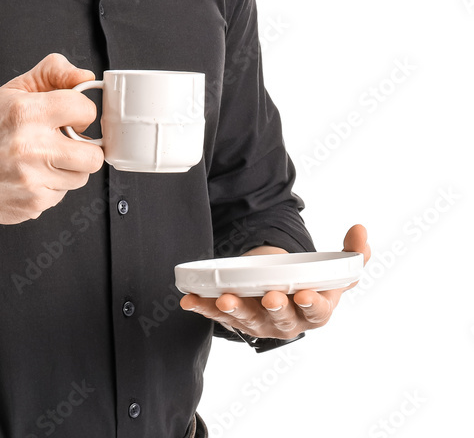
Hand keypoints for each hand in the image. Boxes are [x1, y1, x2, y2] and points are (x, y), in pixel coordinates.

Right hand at [0, 53, 104, 224]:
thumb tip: (85, 78)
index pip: (85, 110)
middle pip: (94, 155)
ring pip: (81, 177)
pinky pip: (62, 195)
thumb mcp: (13, 89)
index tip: (71, 116)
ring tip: (44, 159)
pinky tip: (32, 175)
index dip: (81, 113)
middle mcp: (32, 147)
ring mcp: (33, 179)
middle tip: (65, 142)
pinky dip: (52, 186)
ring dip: (69, 168)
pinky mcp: (33, 204)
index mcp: (28, 112)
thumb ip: (53, 73)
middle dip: (84, 148)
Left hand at [179, 224, 369, 338]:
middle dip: (274, 308)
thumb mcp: (333, 270)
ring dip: (235, 309)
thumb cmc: (311, 283)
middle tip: (269, 297)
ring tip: (225, 299)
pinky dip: (204, 306)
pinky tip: (191, 299)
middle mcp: (287, 322)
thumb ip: (352, 254)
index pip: (318, 313)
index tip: (305, 294)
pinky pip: (217, 314)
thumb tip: (361, 231)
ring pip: (247, 319)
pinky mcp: (235, 317)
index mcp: (315, 312)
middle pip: (281, 318)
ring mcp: (259, 322)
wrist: (285, 295)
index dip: (312, 305)